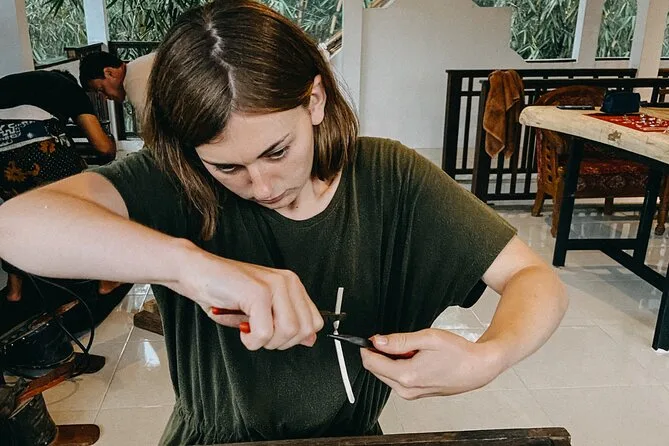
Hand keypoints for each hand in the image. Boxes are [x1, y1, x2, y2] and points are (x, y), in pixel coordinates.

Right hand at [173, 246, 323, 350]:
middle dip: (281, 342)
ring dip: (265, 342)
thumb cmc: (224, 290)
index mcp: (291, 284)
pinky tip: (241, 329)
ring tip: (249, 330)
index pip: (314, 322)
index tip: (274, 335)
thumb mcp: (261, 310)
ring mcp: (274, 286)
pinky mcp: (258, 293)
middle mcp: (287, 282)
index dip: (295, 338)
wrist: (196, 271)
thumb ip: (287, 322)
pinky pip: (265, 333)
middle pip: (303, 330)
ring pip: (287, 332)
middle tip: (259, 334)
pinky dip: (251, 341)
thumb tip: (310, 340)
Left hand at [360, 328, 502, 399]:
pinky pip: (398, 378)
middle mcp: (406, 389)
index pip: (371, 363)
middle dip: (382, 353)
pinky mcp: (415, 394)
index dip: (367, 347)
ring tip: (414, 350)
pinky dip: (401, 366)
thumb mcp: (427, 338)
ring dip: (393, 360)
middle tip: (400, 341)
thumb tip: (377, 341)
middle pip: (377, 370)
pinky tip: (417, 359)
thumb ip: (399, 340)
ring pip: (387, 374)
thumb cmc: (458, 353)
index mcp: (407, 375)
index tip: (371, 337)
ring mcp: (411, 394)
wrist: (478, 368)